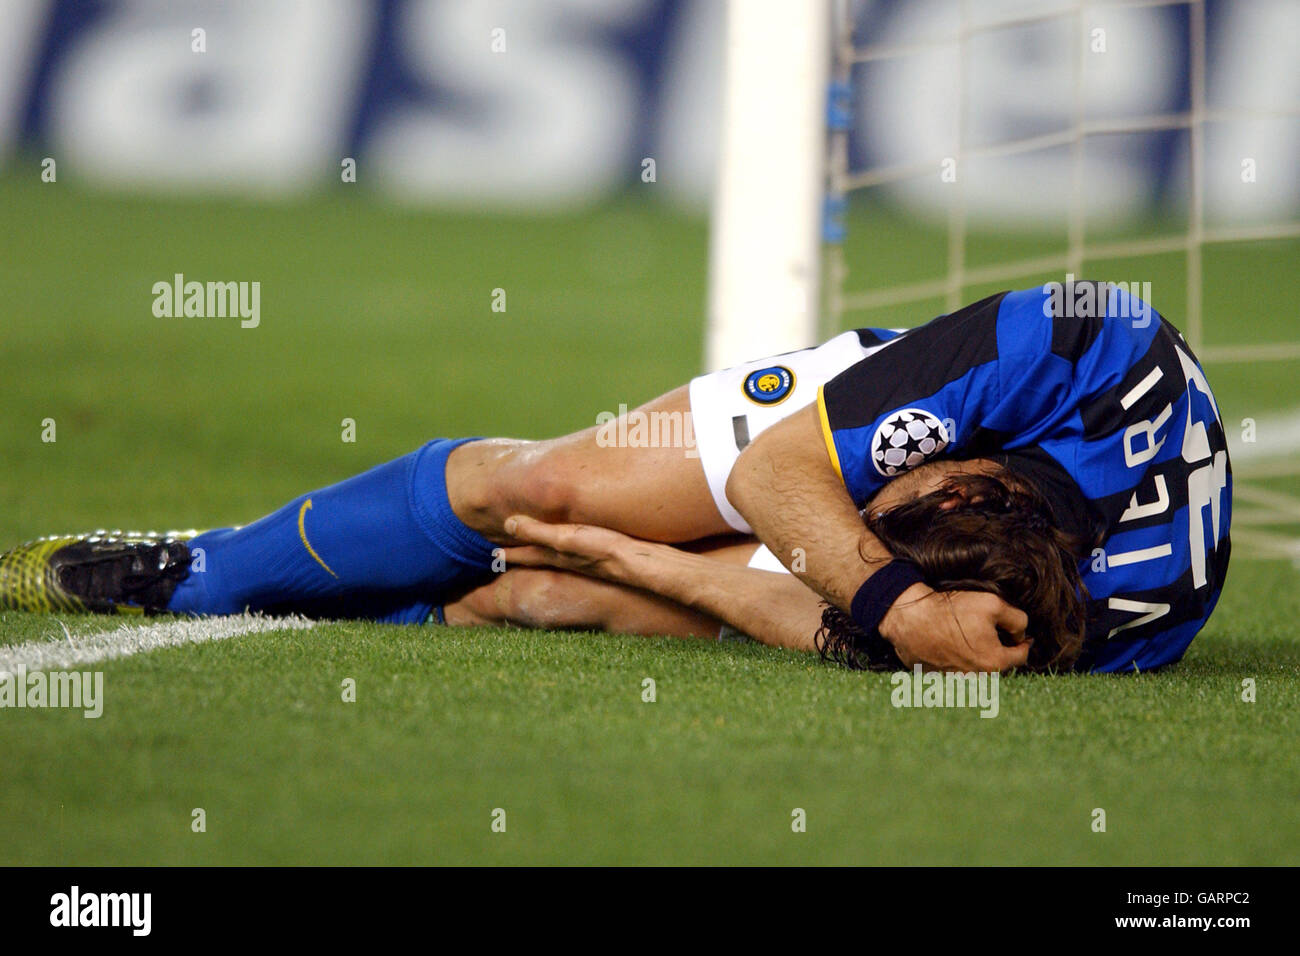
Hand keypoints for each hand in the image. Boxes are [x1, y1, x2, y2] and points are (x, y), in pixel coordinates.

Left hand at [501, 514, 636, 583]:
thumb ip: (538, 532)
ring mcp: (583, 558)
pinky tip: (572, 543)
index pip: (525, 553)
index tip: (491, 553)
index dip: (508, 552)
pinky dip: (563, 545)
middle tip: (503, 552)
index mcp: (555, 554)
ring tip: (532, 546)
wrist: (638, 564)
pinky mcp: (599, 554)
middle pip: (537, 555)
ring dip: (541, 549)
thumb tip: (507, 523)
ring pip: (554, 553)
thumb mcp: (566, 538)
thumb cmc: (602, 550)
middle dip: (520, 552)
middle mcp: (566, 558)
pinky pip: (573, 548)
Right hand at [879, 582, 1030, 672]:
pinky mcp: (936, 678)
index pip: (1022, 656)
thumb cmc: (952, 610)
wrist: (911, 617)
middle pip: (998, 664)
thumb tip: (1020, 633)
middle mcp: (978, 677)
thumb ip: (1017, 619)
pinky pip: (955, 671)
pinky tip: (950, 644)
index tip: (1021, 636)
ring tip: (969, 639)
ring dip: (977, 657)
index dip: (1024, 643)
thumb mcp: (994, 604)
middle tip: (993, 634)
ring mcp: (956, 680)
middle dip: (1000, 651)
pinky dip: (957, 660)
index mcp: (995, 662)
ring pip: (977, 669)